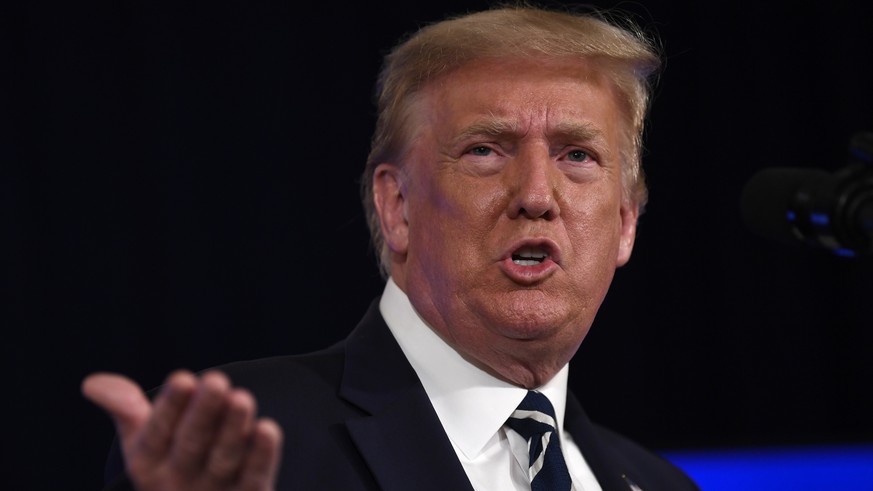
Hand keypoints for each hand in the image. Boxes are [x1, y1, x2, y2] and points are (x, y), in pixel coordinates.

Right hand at [82, 370, 282, 490]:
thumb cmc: (171, 459)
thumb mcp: (144, 438)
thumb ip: (126, 408)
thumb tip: (92, 384)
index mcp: (147, 462)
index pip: (156, 433)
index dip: (170, 406)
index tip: (183, 378)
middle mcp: (177, 481)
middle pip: (191, 444)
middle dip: (204, 412)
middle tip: (217, 380)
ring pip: (223, 460)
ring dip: (232, 430)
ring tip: (242, 398)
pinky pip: (253, 478)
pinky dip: (261, 456)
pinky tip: (268, 429)